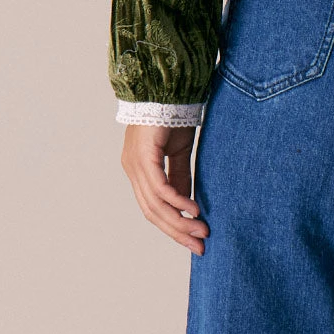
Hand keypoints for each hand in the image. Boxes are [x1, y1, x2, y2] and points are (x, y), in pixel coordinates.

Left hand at [120, 123, 210, 253]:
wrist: (164, 87)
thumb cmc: (170, 114)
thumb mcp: (178, 151)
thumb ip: (180, 176)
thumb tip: (188, 205)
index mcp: (138, 170)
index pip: (152, 208)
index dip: (172, 226)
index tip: (192, 240)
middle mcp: (132, 170)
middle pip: (152, 212)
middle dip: (177, 232)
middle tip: (199, 246)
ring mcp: (135, 165)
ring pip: (155, 205)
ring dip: (179, 222)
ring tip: (201, 231)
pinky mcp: (144, 157)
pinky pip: (160, 188)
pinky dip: (177, 202)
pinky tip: (193, 211)